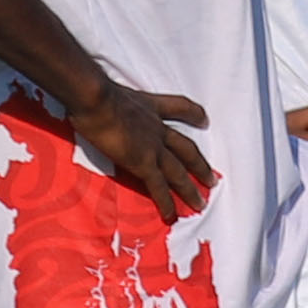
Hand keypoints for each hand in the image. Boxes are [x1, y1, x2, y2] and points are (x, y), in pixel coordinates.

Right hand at [70, 77, 216, 220]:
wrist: (95, 98)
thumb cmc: (94, 91)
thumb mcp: (110, 91)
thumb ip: (112, 99)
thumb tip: (96, 98)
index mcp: (149, 106)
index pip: (179, 107)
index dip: (194, 114)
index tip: (205, 120)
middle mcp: (156, 127)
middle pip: (186, 148)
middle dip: (200, 165)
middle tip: (212, 180)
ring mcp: (152, 146)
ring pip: (178, 171)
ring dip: (190, 189)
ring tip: (200, 204)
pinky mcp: (143, 163)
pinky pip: (158, 187)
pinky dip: (166, 202)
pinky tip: (172, 216)